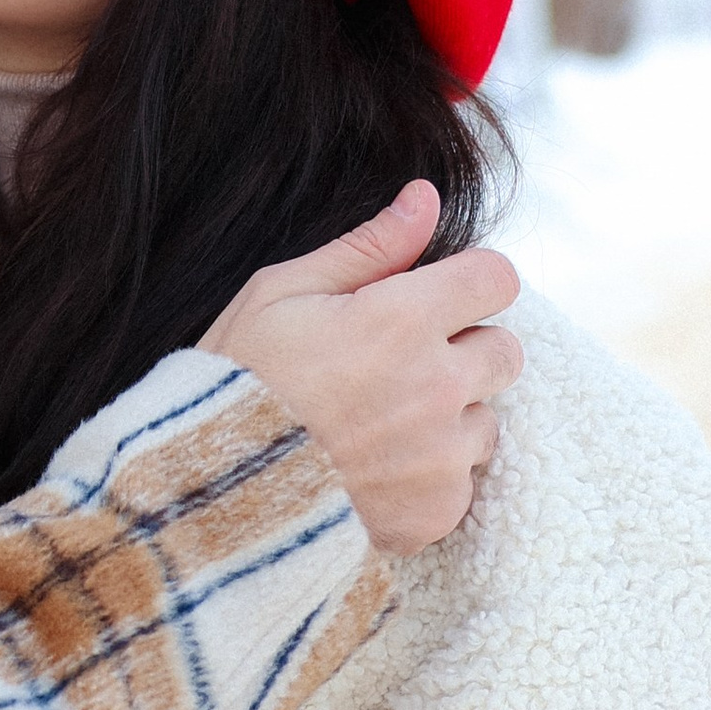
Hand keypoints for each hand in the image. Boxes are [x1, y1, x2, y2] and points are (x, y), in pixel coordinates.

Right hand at [202, 181, 521, 554]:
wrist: (205, 499)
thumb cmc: (235, 384)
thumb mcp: (280, 294)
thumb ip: (367, 247)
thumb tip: (425, 197)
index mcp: (402, 320)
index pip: (496, 279)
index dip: (469, 284)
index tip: (435, 300)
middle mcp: (436, 386)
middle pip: (505, 351)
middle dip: (464, 350)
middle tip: (398, 368)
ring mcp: (442, 455)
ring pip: (484, 420)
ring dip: (448, 419)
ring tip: (378, 428)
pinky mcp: (436, 512)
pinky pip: (461, 482)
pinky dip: (429, 478)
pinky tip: (374, 472)